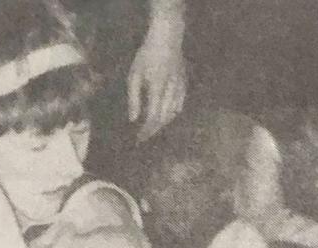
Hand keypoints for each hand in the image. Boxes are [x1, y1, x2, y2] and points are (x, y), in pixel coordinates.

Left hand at [127, 21, 186, 141]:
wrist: (167, 38)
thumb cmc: (147, 55)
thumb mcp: (134, 75)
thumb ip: (134, 98)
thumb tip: (133, 119)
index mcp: (157, 88)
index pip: (153, 117)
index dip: (146, 131)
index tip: (138, 139)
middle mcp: (170, 91)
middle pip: (163, 119)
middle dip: (153, 130)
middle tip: (143, 137)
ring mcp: (180, 88)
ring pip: (172, 114)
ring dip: (162, 124)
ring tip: (152, 129)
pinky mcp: (184, 84)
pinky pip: (180, 105)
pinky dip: (171, 114)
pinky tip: (164, 117)